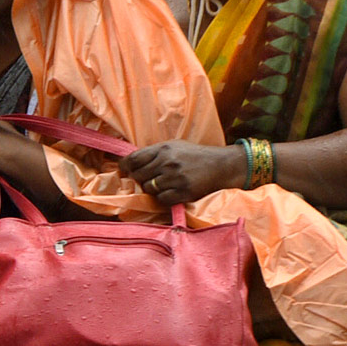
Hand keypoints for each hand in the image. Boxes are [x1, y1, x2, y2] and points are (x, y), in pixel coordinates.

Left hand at [119, 140, 244, 204]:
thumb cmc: (195, 155)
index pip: (133, 159)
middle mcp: (167, 162)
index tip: (125, 170)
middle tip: (148, 178)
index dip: (125, 166)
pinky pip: (161, 199)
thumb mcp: (174, 146)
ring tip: (163, 184)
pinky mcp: (183, 192)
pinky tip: (171, 192)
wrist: (221, 165)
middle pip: (138, 175)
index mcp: (163, 149)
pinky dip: (163, 197)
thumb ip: (154, 153)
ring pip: (148, 188)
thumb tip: (130, 163)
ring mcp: (175, 178)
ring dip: (152, 188)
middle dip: (139, 178)